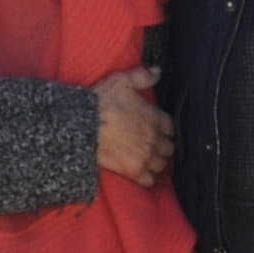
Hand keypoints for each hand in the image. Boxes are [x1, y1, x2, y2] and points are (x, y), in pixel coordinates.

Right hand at [91, 67, 171, 184]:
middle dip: (164, 146)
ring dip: (158, 162)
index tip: (160, 130)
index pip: (171, 127)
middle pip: (169, 147)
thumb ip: (142, 76)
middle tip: (156, 146)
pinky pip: (150, 180)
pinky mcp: (133, 171)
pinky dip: (149, 179)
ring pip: (162, 164)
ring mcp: (145, 156)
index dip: (165, 128)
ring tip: (151, 160)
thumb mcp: (122, 81)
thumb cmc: (101, 102)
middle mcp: (154, 139)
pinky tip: (145, 175)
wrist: (82, 126)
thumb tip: (157, 71)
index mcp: (155, 118)